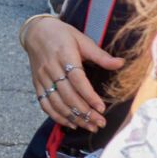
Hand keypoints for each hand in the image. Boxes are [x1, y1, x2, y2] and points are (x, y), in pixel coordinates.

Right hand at [25, 16, 123, 130]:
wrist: (35, 31)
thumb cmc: (62, 35)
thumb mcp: (82, 40)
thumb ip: (100, 55)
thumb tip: (121, 63)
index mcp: (64, 55)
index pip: (77, 79)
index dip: (89, 95)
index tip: (101, 108)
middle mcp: (51, 68)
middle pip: (67, 95)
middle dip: (84, 112)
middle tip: (100, 122)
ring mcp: (42, 77)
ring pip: (56, 102)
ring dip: (73, 117)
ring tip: (89, 126)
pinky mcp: (37, 83)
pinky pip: (44, 104)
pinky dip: (56, 116)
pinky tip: (71, 123)